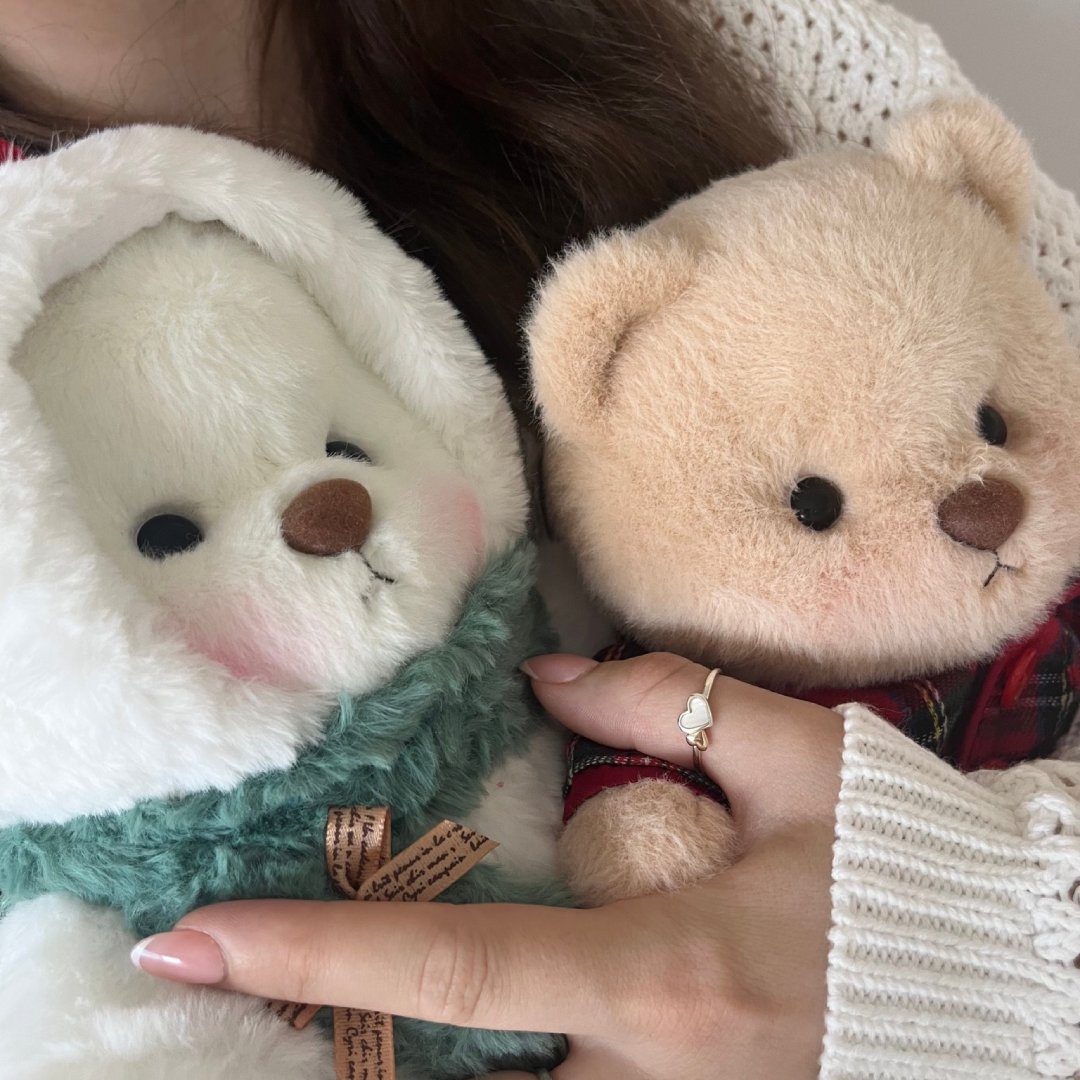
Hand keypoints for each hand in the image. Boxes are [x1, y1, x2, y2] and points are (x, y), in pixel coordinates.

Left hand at [130, 653, 844, 1079]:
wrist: (1017, 988)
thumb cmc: (904, 865)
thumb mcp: (797, 758)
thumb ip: (660, 703)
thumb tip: (545, 680)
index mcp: (663, 971)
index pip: (451, 964)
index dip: (316, 951)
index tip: (197, 939)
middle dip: (318, 1048)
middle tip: (220, 985)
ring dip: (386, 1070)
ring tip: (304, 1013)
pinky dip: (483, 1075)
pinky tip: (440, 1038)